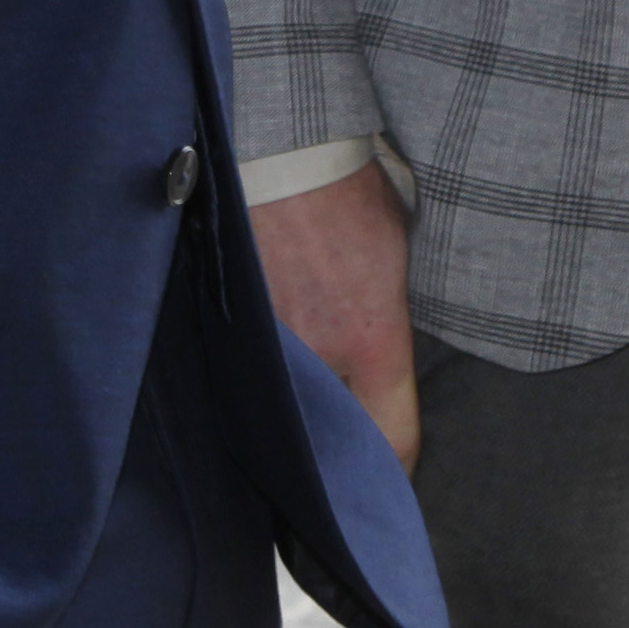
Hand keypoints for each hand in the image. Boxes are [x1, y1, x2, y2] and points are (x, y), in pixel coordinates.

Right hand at [250, 166, 420, 474]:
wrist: (281, 151)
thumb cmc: (349, 191)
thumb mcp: (399, 251)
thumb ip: (396, 310)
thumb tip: (395, 341)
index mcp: (372, 339)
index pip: (394, 438)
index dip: (399, 469)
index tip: (397, 475)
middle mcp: (318, 353)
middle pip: (331, 439)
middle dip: (338, 453)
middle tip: (346, 456)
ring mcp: (268, 341)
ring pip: (285, 407)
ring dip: (293, 413)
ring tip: (299, 415)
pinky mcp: (229, 323)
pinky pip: (247, 369)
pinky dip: (255, 375)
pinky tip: (258, 372)